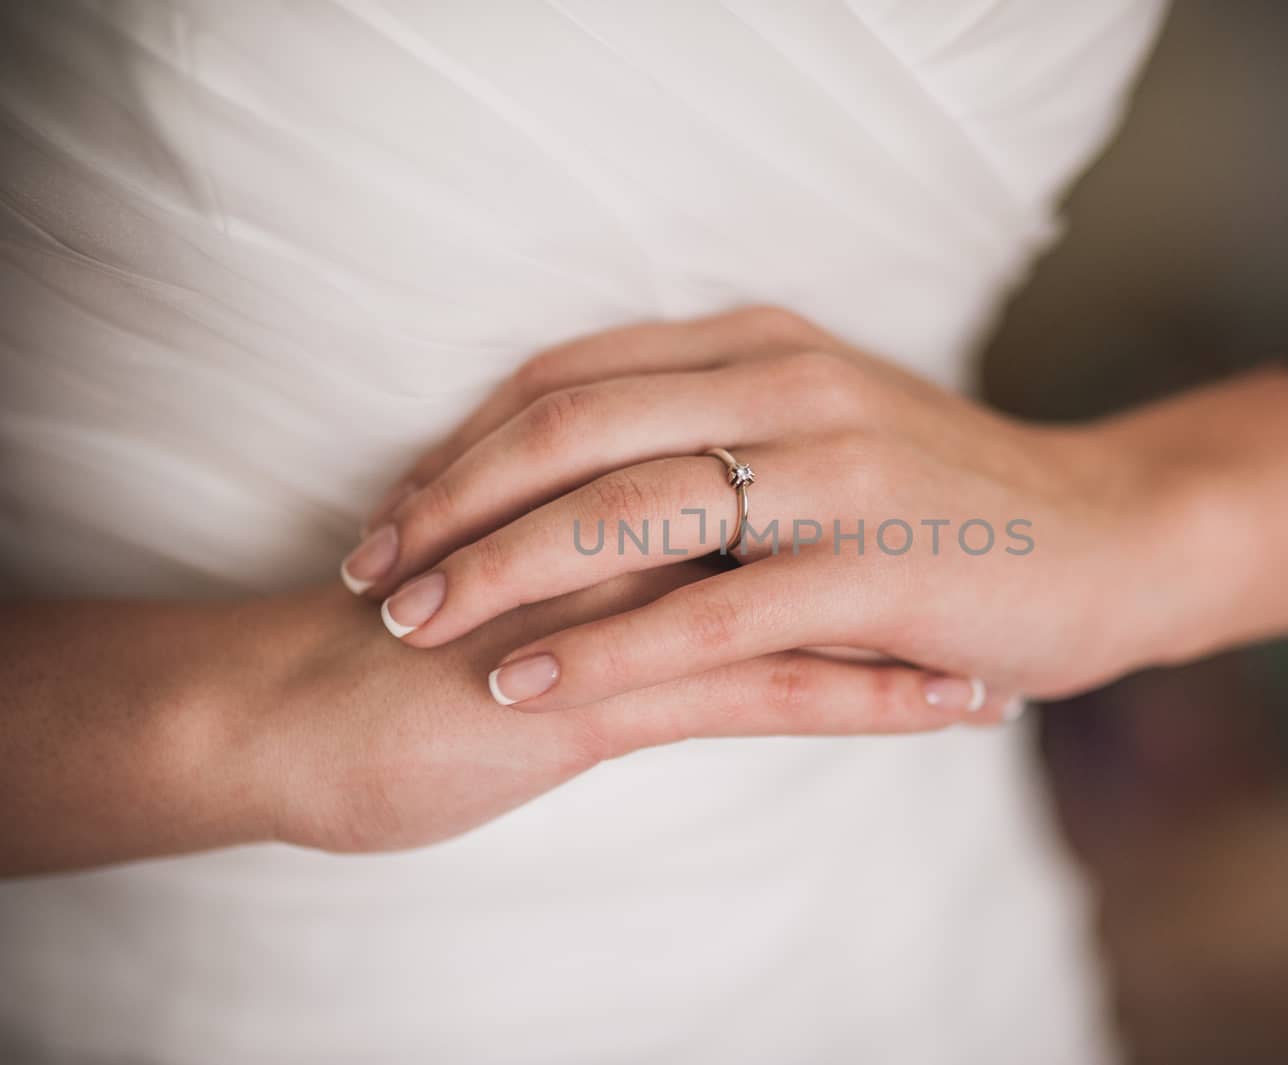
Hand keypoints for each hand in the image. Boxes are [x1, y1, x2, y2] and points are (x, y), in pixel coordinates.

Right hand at [240, 559, 1023, 854]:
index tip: (933, 526)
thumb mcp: (501, 594)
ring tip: (1008, 650)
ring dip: (914, 624)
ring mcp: (617, 602)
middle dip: (899, 546)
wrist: (271, 712)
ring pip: (803, 598)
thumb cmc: (376, 658)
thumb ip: (584, 565)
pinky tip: (945, 706)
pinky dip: (866, 695)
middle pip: (796, 519)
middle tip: (998, 572)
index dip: (844, 501)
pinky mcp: (601, 688)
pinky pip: (762, 687)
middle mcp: (624, 531)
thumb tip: (654, 557)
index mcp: (599, 500)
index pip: (752, 480)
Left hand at [338, 307, 1184, 721]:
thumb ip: (716, 426)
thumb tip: (579, 472)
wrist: (1106, 537)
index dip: (466, 441)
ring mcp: (829, 472)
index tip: (398, 505)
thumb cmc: (950, 496)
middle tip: (370, 568)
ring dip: (499, 570)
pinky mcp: (866, 568)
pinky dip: (602, 653)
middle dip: (450, 502)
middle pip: (568, 429)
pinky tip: (526, 687)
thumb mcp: (823, 425)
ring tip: (416, 625)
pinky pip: (704, 613)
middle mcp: (786, 384)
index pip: (569, 376)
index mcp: (762, 343)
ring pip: (621, 511)